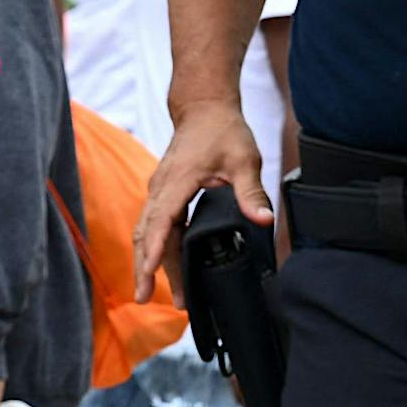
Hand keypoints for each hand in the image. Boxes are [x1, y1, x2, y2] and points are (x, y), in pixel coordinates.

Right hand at [134, 100, 268, 307]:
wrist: (204, 108)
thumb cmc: (223, 131)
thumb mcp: (244, 160)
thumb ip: (251, 193)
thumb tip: (263, 221)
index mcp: (177, 181)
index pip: (161, 220)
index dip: (154, 249)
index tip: (147, 273)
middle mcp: (161, 188)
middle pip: (145, 232)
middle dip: (143, 266)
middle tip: (143, 298)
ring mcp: (160, 191)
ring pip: (147, 231)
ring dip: (149, 261)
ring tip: (152, 294)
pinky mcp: (164, 194)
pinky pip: (154, 226)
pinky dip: (155, 247)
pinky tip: (162, 267)